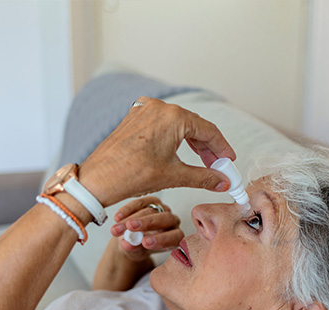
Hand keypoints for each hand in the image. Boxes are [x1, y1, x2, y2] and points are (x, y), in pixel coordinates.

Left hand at [78, 97, 236, 207]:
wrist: (98, 179)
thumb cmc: (131, 174)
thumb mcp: (174, 176)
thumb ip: (204, 177)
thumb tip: (223, 181)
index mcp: (173, 116)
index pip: (209, 130)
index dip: (223, 148)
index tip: (230, 162)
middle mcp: (159, 108)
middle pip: (195, 125)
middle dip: (209, 148)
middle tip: (218, 167)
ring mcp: (145, 110)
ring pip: (180, 125)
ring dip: (193, 143)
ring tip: (203, 163)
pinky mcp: (135, 118)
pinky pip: (164, 125)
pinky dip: (176, 138)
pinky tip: (181, 153)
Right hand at [110, 196, 182, 262]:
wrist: (133, 240)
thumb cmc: (140, 248)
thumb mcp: (137, 252)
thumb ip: (134, 248)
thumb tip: (127, 244)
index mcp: (175, 237)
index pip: (175, 237)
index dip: (162, 239)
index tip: (145, 243)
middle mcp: (172, 222)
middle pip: (164, 219)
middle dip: (146, 223)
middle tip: (131, 227)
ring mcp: (162, 209)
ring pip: (150, 211)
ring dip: (131, 218)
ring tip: (117, 228)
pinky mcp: (150, 201)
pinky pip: (140, 203)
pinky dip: (127, 210)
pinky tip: (117, 218)